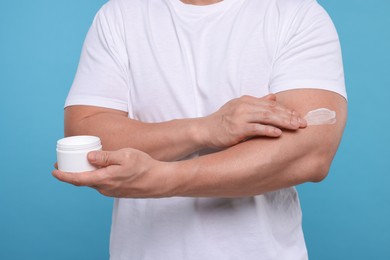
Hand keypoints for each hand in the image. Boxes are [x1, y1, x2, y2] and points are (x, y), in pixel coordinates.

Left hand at [52, 149, 170, 197]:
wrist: (159, 180)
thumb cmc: (143, 166)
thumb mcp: (124, 156)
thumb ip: (105, 157)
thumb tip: (88, 157)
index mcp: (104, 179)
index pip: (77, 179)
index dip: (63, 176)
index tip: (54, 171)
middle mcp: (105, 188)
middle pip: (83, 181)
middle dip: (72, 174)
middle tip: (65, 163)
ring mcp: (111, 191)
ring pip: (93, 182)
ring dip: (85, 174)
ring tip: (82, 163)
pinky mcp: (118, 191)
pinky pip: (102, 184)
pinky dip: (95, 176)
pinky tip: (100, 168)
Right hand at [200, 94, 305, 147]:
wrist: (205, 130)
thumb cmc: (223, 121)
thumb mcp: (239, 108)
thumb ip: (256, 103)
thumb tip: (273, 97)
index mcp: (246, 100)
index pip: (271, 104)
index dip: (286, 110)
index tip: (299, 116)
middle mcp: (244, 106)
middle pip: (271, 109)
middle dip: (289, 116)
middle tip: (303, 123)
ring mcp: (240, 117)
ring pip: (266, 117)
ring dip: (283, 122)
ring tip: (296, 127)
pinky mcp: (236, 129)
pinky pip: (255, 129)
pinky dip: (268, 130)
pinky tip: (279, 133)